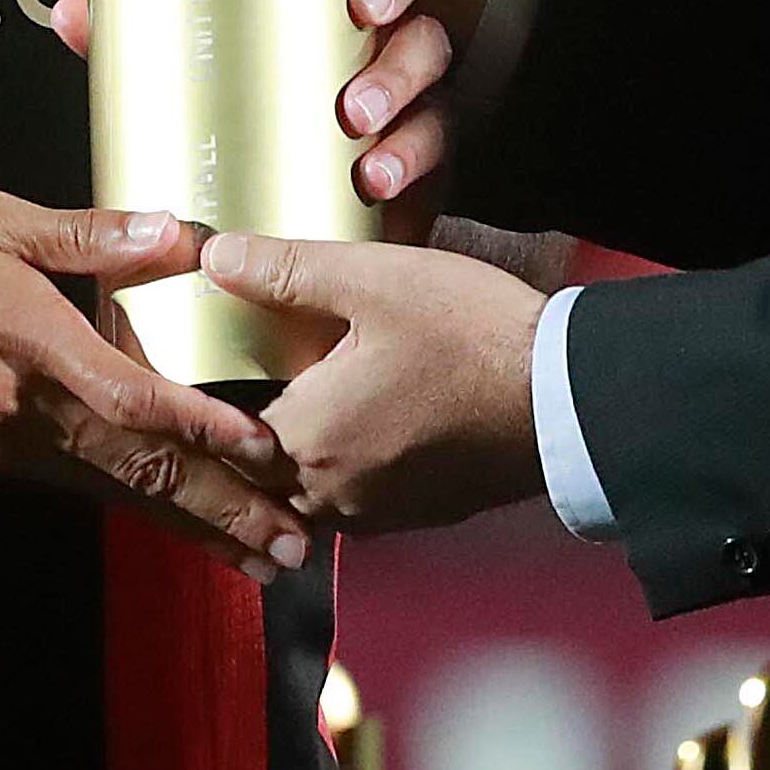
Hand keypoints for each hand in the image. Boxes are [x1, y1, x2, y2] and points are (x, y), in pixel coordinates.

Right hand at [0, 193, 305, 573]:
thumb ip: (82, 234)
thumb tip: (176, 233)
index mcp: (30, 343)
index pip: (137, 400)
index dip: (208, 430)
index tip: (270, 453)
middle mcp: (21, 413)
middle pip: (138, 473)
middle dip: (223, 512)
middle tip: (296, 547)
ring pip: (110, 492)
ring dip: (187, 523)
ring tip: (256, 556)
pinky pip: (70, 486)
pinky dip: (129, 505)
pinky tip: (169, 515)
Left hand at [199, 231, 545, 530]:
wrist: (567, 399)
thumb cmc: (473, 337)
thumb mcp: (374, 281)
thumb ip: (286, 270)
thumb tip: (215, 256)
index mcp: (306, 439)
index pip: (218, 434)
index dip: (205, 402)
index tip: (201, 371)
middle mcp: (331, 493)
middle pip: (257, 468)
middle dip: (245, 429)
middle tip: (244, 380)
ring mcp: (377, 513)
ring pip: (304, 488)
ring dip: (296, 451)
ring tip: (300, 396)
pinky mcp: (416, 514)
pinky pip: (353, 498)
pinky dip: (342, 467)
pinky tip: (359, 421)